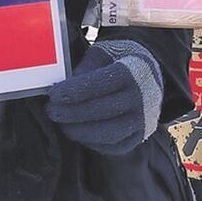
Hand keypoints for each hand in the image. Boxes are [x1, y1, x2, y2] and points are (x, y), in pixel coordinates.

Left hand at [46, 44, 162, 154]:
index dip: (74, 91)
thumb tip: (63, 89)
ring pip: (109, 133)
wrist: (149, 73)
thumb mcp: (103, 54)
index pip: (101, 84)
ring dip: (80, 131)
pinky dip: (93, 143)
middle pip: (103, 110)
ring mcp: (144, 119)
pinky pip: (115, 146)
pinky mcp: (141, 136)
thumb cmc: (119, 60)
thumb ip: (84, 69)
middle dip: (72, 113)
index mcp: (133, 71)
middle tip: (52, 111)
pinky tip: (78, 132)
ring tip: (62, 124)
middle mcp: (143, 97)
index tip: (53, 95)